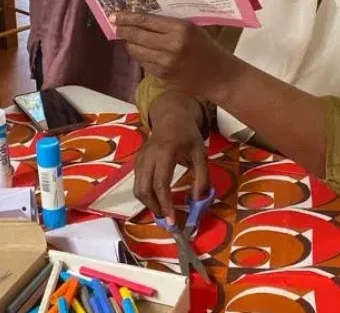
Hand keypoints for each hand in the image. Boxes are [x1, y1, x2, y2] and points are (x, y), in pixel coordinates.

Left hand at [113, 13, 233, 100]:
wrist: (219, 75)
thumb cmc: (206, 48)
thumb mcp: (191, 29)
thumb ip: (168, 24)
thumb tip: (140, 19)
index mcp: (179, 29)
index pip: (145, 21)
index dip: (127, 18)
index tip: (114, 15)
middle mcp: (170, 46)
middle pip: (136, 36)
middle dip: (123, 30)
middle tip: (117, 26)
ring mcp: (165, 63)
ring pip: (136, 51)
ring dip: (130, 44)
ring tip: (131, 40)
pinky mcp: (162, 76)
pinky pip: (143, 63)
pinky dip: (141, 57)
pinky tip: (145, 53)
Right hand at [134, 94, 208, 224]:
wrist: (171, 118)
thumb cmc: (188, 136)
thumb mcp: (201, 154)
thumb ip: (202, 177)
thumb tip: (197, 201)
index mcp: (165, 152)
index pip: (160, 183)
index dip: (165, 204)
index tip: (173, 220)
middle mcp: (148, 156)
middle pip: (144, 189)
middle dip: (155, 208)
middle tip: (168, 220)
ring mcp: (140, 158)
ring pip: (138, 188)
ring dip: (149, 204)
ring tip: (164, 212)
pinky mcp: (137, 162)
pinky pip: (137, 183)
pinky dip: (146, 196)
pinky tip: (157, 200)